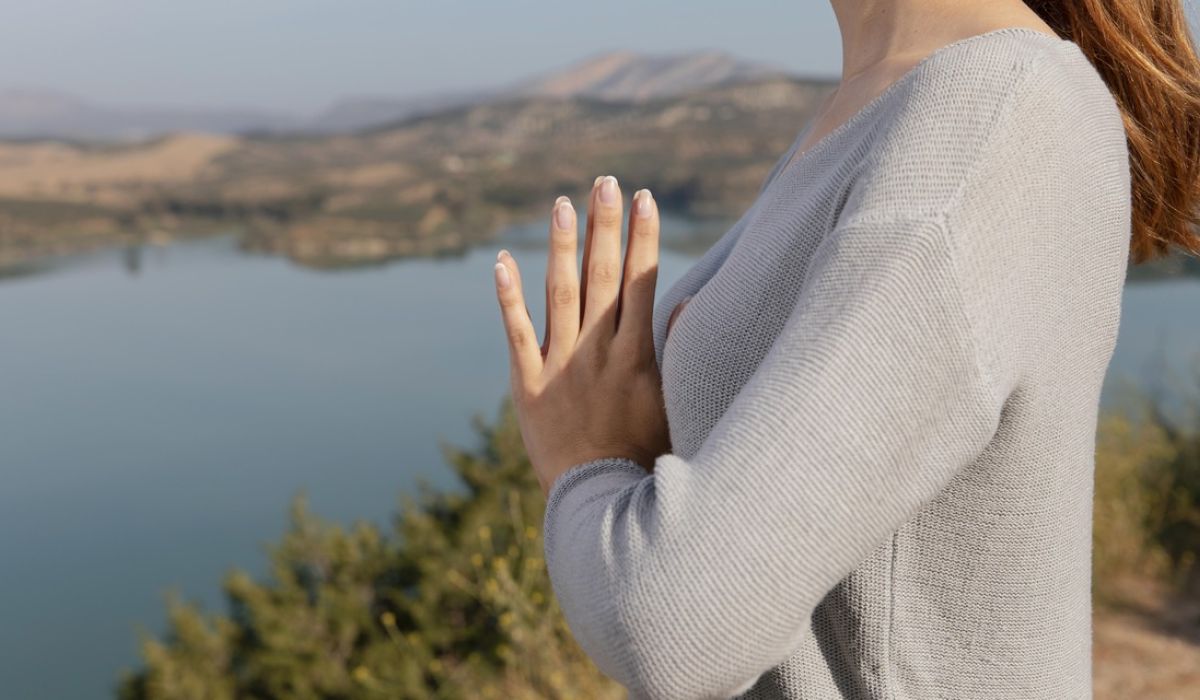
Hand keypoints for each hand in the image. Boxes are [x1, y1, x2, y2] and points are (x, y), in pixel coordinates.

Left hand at [492, 174, 670, 497]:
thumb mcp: (674, 407)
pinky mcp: (527, 386)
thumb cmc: (644, 459)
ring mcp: (560, 367)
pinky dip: (508, 298)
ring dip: (561, 246)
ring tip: (561, 203)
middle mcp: (598, 354)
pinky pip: (516, 334)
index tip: (644, 198)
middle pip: (603, 278)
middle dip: (605, 226)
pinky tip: (501, 261)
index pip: (642, 283)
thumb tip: (690, 302)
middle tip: (604, 182)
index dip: (643, 238)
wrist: (597, 503)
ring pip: (560, 295)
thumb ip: (676, 353)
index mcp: (637, 358)